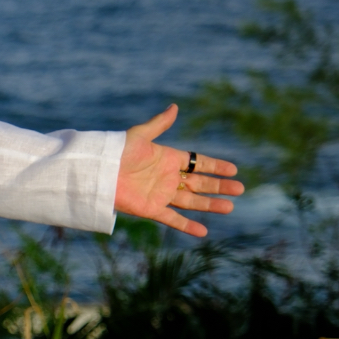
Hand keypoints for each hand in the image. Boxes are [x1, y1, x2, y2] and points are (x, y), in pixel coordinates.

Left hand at [114, 104, 241, 236]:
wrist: (97, 172)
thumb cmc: (116, 151)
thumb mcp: (139, 136)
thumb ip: (158, 124)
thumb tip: (175, 107)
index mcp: (166, 158)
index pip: (197, 162)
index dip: (215, 166)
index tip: (233, 170)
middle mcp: (167, 177)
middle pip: (199, 183)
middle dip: (219, 186)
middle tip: (240, 189)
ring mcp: (160, 194)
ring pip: (191, 201)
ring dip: (210, 205)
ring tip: (230, 207)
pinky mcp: (151, 209)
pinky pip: (172, 219)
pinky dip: (187, 226)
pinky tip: (203, 231)